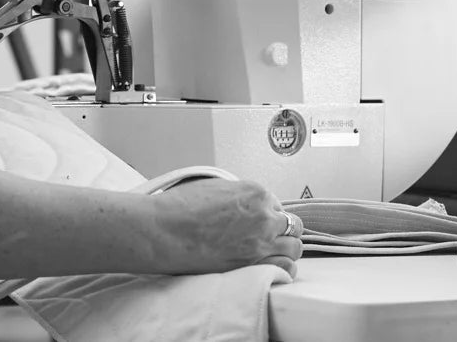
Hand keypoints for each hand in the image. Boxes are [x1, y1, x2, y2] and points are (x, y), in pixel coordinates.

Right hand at [156, 178, 302, 277]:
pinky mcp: (254, 265)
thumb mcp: (213, 188)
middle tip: (265, 238)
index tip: (258, 223)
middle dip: (281, 231)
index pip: (276, 205)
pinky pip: (286, 268)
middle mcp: (264, 217)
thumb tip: (243, 205)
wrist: (163, 231)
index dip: (267, 215)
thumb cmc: (178, 209)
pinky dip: (282, 268)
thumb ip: (238, 196)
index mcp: (255, 193)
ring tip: (268, 253)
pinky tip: (269, 267)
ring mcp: (262, 243)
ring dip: (283, 249)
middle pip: (292, 226)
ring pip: (294, 247)